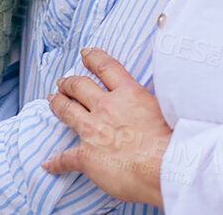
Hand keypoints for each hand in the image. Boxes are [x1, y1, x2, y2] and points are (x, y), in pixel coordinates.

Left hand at [43, 48, 169, 205]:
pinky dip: (56, 162)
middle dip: (68, 82)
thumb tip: (152, 106)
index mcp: (129, 94)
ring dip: (57, 104)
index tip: (86, 53)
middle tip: (63, 82)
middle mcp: (106, 107)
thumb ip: (151, 104)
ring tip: (52, 100)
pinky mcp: (86, 156)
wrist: (166, 168)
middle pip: (79, 86)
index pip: (106, 68)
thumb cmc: (173, 143)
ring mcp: (93, 130)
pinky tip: (49, 164)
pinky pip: (66, 158)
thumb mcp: (166, 110)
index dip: (93, 58)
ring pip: (67, 110)